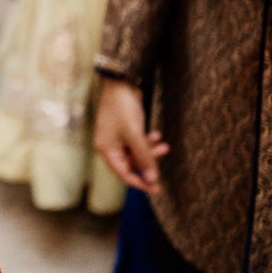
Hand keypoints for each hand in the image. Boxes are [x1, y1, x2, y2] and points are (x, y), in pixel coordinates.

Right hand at [93, 78, 168, 194]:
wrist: (120, 84)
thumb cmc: (122, 108)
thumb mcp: (135, 135)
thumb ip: (144, 157)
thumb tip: (152, 179)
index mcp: (107, 150)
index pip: (123, 174)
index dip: (140, 183)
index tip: (156, 189)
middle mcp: (110, 146)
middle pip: (131, 164)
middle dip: (148, 162)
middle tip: (164, 161)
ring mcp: (117, 138)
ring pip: (136, 153)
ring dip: (150, 151)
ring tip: (164, 145)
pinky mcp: (125, 130)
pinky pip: (137, 143)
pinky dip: (148, 141)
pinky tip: (157, 134)